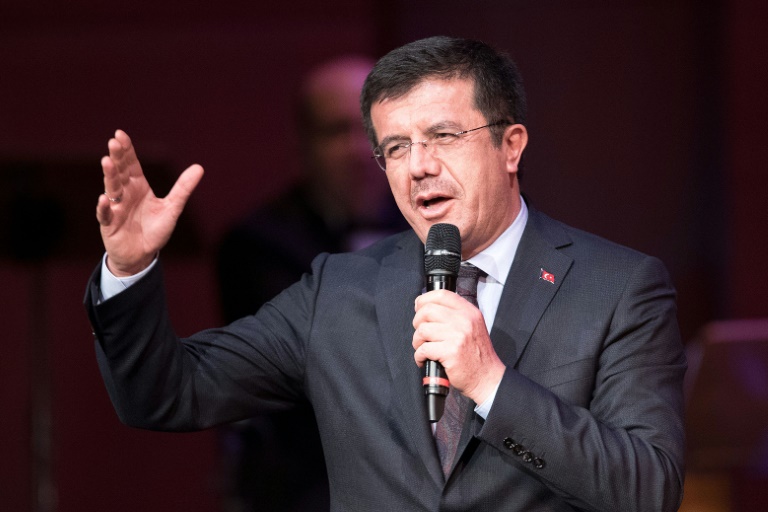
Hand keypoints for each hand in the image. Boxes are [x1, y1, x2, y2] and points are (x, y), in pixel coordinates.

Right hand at [96, 130, 203, 275]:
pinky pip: (105, 215)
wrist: (142, 255)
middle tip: (113, 142)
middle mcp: (125, 194)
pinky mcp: (109, 225)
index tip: (120, 134)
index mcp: (138, 186)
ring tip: (107, 162)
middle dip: (116, 157)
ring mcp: (115, 208)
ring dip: (109, 176)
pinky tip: (105, 199)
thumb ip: (183, 188)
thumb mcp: (172, 208)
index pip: (130, 164)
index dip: (126, 150)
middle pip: (119, 172)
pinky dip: (104, 207)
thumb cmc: (155, 230)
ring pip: (111, 189)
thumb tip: (199, 167)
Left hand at [412, 290, 505, 404]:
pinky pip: (423, 349)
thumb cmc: (476, 354)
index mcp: (469, 312)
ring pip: (422, 330)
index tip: (419, 308)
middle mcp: (464, 321)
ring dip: (417, 341)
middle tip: (421, 334)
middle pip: (427, 310)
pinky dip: (419, 356)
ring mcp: (458, 336)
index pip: (441, 294)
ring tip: (423, 348)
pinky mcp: (450, 352)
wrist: (487, 377)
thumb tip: (425, 306)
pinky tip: (425, 359)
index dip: (425, 299)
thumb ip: (454, 315)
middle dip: (417, 322)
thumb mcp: (472, 326)